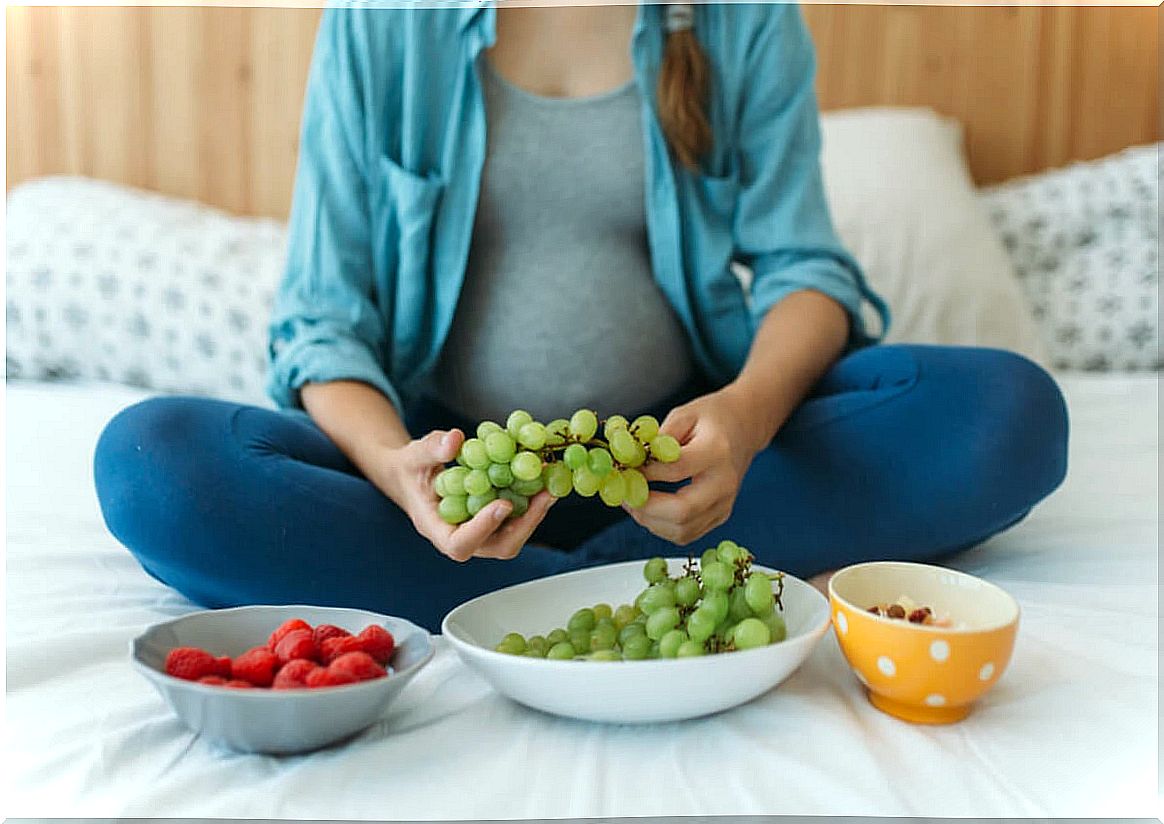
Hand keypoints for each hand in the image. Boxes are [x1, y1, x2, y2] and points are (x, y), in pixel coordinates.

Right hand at [374, 429, 555, 562]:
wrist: (412, 476)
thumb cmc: (410, 469)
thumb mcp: (414, 455)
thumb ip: (432, 449)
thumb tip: (456, 439)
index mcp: (436, 528)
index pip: (459, 544)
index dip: (483, 529)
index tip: (503, 504)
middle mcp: (462, 536)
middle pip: (497, 547)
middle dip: (525, 524)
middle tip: (545, 496)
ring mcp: (480, 532)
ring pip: (512, 536)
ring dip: (534, 514)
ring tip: (552, 486)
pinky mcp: (494, 521)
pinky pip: (516, 520)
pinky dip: (532, 502)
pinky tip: (545, 479)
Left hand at [627, 386, 767, 545]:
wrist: (744, 427)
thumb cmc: (712, 419)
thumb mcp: (684, 414)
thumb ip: (658, 438)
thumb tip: (631, 459)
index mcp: (716, 451)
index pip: (676, 470)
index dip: (645, 472)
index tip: (625, 468)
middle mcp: (724, 482)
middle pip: (682, 511)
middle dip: (645, 507)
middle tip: (624, 494)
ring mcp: (724, 503)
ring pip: (682, 530)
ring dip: (650, 521)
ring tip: (633, 501)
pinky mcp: (720, 516)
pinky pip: (687, 534)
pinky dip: (662, 527)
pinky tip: (650, 509)